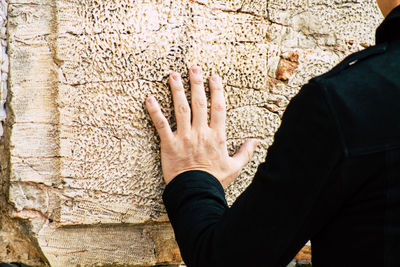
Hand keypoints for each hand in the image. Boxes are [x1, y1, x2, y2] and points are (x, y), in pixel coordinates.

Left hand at [146, 66, 258, 187]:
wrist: (196, 193)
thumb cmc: (215, 181)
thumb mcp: (235, 167)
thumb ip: (246, 152)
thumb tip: (256, 141)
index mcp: (217, 136)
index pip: (218, 108)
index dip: (216, 90)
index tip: (214, 77)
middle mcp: (201, 132)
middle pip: (199, 103)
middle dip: (196, 83)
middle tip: (194, 68)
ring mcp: (184, 137)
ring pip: (181, 109)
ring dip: (177, 90)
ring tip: (173, 75)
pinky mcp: (169, 144)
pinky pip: (161, 125)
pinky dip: (154, 111)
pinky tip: (149, 98)